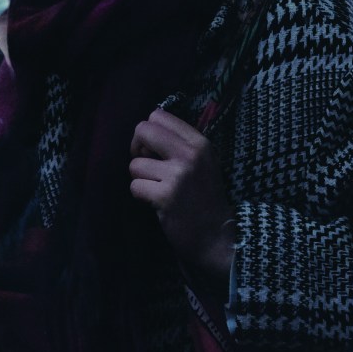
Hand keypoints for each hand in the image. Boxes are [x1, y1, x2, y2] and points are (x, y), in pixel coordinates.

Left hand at [129, 110, 235, 277]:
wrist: (217, 236)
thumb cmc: (205, 196)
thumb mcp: (202, 162)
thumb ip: (178, 143)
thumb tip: (144, 131)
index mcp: (199, 142)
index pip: (159, 115)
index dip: (149, 132)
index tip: (153, 149)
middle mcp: (190, 155)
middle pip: (143, 130)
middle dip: (136, 147)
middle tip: (146, 165)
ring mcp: (178, 176)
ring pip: (135, 164)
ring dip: (140, 178)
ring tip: (157, 188)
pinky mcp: (165, 197)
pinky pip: (135, 186)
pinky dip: (141, 195)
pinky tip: (156, 202)